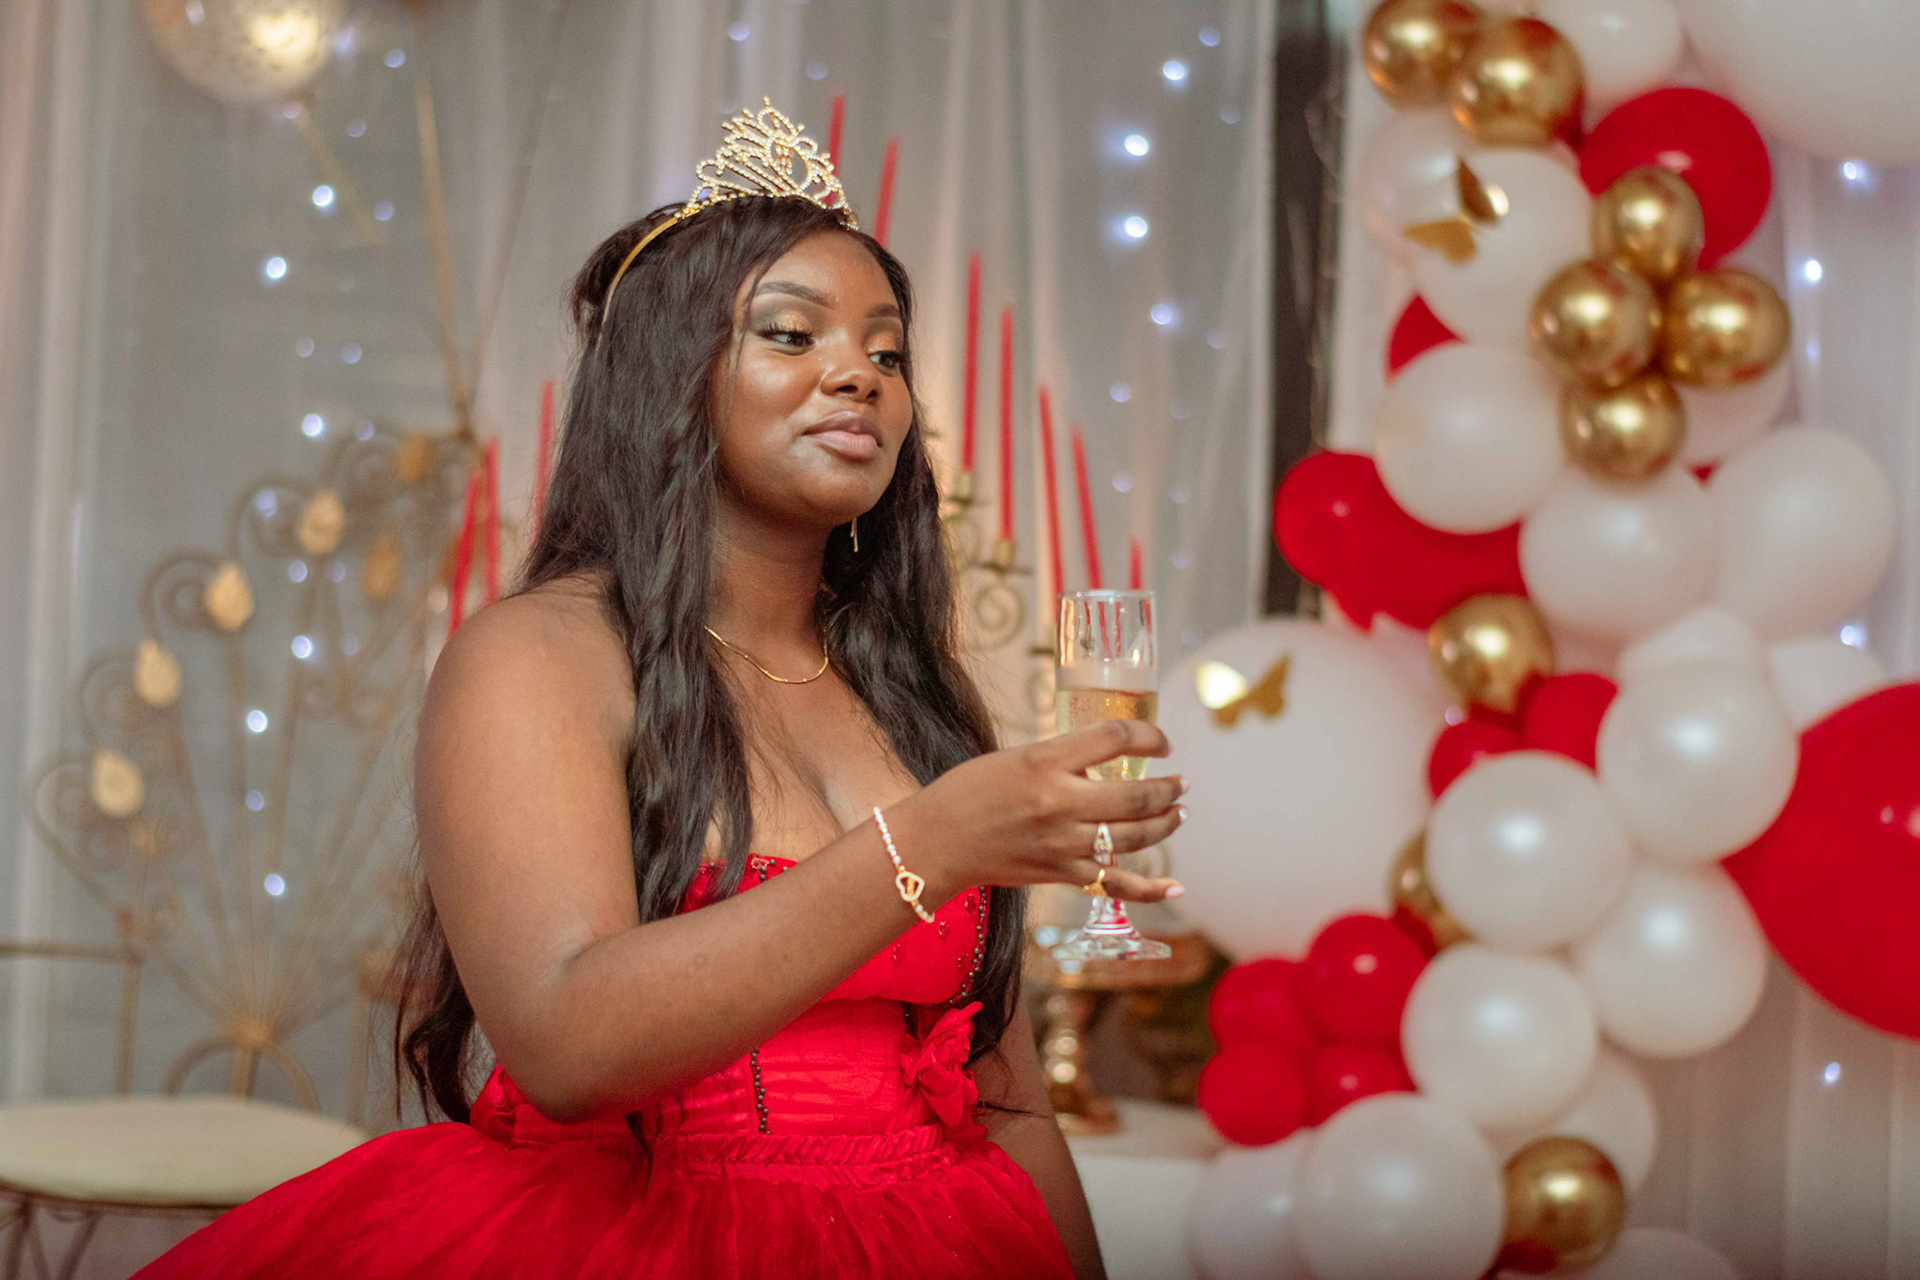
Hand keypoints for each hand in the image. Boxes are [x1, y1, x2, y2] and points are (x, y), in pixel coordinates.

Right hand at [889, 719, 1187, 904]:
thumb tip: (1107, 767)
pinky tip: (1176, 889)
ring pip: (1134, 836)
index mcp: (1045, 761)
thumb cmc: (969, 792)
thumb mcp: (1017, 757)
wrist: (936, 842)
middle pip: (1136, 795)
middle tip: (1181, 783)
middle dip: (1169, 788)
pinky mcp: (1060, 874)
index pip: (1115, 738)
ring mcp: (1062, 843)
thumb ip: (1063, 760)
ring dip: (1166, 824)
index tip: (1160, 743)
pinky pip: (1115, 884)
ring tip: (1178, 813)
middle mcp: (1059, 802)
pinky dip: (1150, 890)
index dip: (1149, 737)